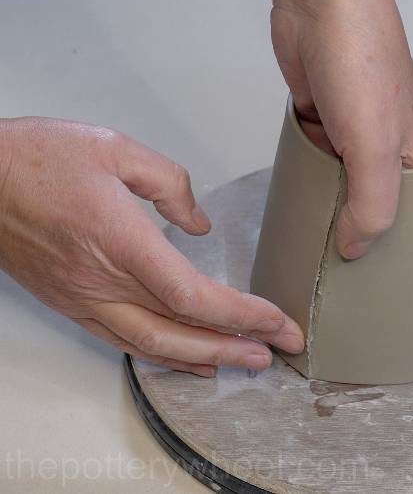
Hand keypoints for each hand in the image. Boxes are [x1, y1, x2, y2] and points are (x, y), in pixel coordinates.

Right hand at [0, 118, 303, 376]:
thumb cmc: (37, 158)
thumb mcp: (116, 150)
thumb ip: (170, 184)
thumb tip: (198, 222)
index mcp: (121, 241)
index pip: (194, 296)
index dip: (242, 314)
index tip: (277, 321)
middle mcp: (103, 281)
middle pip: (180, 330)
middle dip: (235, 345)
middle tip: (275, 351)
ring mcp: (84, 298)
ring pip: (152, 344)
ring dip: (203, 358)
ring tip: (242, 362)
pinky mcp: (71, 302)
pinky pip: (122, 340)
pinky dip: (162, 354)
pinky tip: (188, 358)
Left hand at [232, 0, 412, 258]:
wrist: (316, 1)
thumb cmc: (361, 59)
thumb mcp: (375, 145)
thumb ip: (371, 204)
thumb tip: (353, 249)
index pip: (412, 213)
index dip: (397, 243)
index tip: (376, 275)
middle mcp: (384, 145)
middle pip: (372, 200)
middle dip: (356, 228)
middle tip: (337, 267)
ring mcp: (349, 131)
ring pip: (340, 182)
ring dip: (327, 203)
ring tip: (312, 241)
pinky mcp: (318, 117)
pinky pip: (313, 158)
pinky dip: (306, 175)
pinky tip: (295, 196)